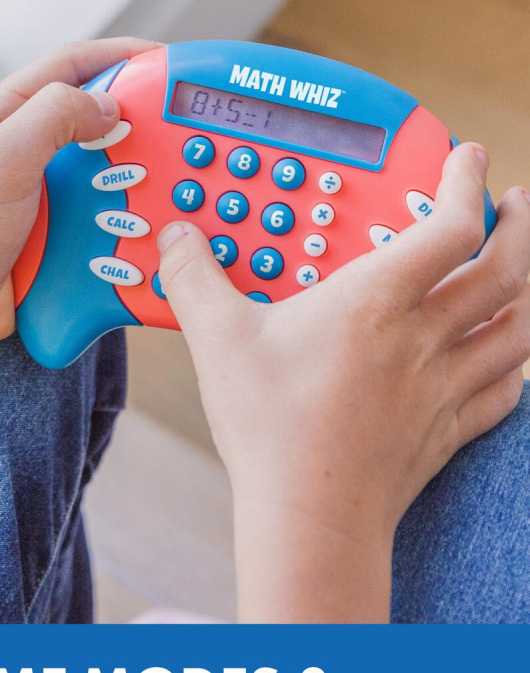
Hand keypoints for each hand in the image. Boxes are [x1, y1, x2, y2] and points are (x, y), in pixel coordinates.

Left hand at [0, 38, 160, 350]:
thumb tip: (109, 105)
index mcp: (4, 113)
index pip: (72, 65)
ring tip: (157, 179)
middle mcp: (25, 145)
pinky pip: (101, 210)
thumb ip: (54, 117)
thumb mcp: (2, 158)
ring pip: (104, 166)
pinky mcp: (55, 227)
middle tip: (172, 129)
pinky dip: (124, 214)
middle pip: (95, 114)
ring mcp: (42, 189)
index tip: (165, 63)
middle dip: (136, 119)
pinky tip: (141, 220)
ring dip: (133, 173)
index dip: (122, 56)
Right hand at [157, 143, 529, 620]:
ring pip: (519, 326)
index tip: (464, 157)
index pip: (449, 228)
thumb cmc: (270, 427)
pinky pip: (505, 388)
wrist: (308, 515)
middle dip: (519, 226)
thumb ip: (193, 278)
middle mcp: (422, 340)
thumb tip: (175, 238)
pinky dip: (514, 360)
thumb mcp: (218, 340)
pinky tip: (502, 352)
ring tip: (521, 261)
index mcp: (374, 305)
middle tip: (512, 202)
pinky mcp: (445, 430)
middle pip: (506, 270)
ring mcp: (441, 387)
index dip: (465, 183)